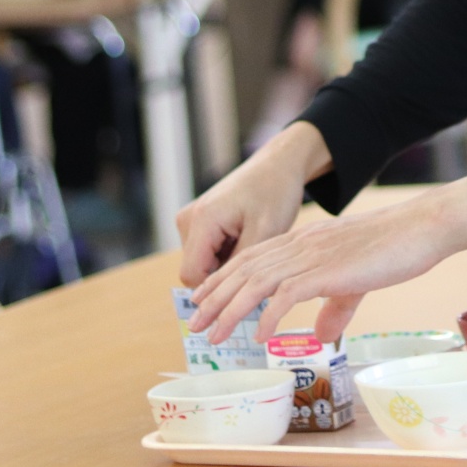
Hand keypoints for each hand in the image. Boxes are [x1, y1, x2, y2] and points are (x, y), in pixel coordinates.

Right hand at [176, 121, 332, 285]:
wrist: (278, 165)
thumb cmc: (275, 193)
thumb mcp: (265, 232)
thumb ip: (243, 266)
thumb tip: (230, 301)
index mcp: (202, 221)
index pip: (192, 276)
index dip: (216, 291)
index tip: (244, 296)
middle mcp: (188, 219)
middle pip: (196, 270)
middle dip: (224, 276)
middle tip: (257, 268)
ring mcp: (191, 218)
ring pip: (202, 262)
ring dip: (226, 264)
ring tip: (254, 246)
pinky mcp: (198, 220)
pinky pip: (206, 250)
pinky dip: (226, 253)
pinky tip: (246, 240)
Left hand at [187, 177, 466, 343]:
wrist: (420, 229)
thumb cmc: (394, 250)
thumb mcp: (356, 281)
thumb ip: (335, 306)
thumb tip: (321, 335)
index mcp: (303, 243)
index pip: (251, 259)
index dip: (224, 280)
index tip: (204, 300)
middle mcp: (300, 246)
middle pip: (244, 270)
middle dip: (215, 298)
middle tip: (193, 323)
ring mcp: (312, 257)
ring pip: (257, 283)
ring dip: (230, 310)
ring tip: (212, 334)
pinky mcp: (328, 271)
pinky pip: (288, 294)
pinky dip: (269, 316)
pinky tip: (259, 336)